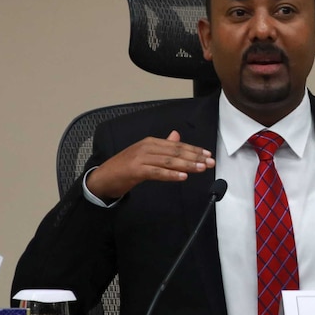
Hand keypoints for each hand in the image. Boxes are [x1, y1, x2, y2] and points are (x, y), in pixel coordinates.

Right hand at [86, 130, 214, 199]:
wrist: (104, 177)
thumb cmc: (125, 167)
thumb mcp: (145, 154)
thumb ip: (162, 146)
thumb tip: (176, 136)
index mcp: (150, 142)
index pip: (176, 145)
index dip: (193, 150)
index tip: (208, 155)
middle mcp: (147, 147)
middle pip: (175, 151)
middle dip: (194, 157)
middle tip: (210, 162)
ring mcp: (140, 158)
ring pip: (168, 161)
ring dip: (187, 165)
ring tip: (201, 168)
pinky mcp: (135, 170)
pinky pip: (157, 172)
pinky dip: (171, 174)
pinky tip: (182, 176)